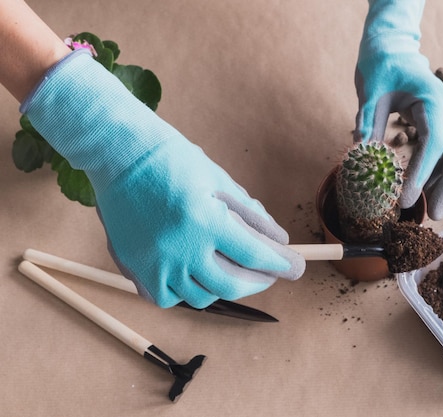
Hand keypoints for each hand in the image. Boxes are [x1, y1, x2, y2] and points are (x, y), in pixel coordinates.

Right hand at [22, 51, 304, 307]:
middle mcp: (179, 248)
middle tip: (268, 273)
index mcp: (205, 221)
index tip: (297, 267)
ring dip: (223, 288)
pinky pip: (166, 298)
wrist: (119, 154)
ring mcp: (154, 262)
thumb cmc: (173, 160)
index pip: (255, 255)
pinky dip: (185, 292)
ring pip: (200, 298)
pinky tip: (195, 276)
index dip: (281, 264)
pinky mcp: (133, 268)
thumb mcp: (220, 180)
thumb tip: (280, 242)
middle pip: (231, 285)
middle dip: (259, 281)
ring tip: (231, 271)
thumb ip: (252, 215)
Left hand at [354, 0, 442, 219]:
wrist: (394, 49)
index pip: (435, 140)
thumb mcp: (371, 90)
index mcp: (433, 99)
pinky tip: (424, 195)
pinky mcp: (442, 127)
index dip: (423, 172)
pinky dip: (438, 176)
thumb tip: (362, 156)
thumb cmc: (382, 66)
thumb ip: (368, 120)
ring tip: (430, 213)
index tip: (406, 198)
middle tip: (434, 215)